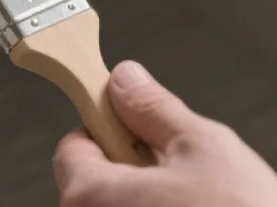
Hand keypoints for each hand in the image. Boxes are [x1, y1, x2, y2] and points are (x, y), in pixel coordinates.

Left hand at [52, 61, 276, 206]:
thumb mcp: (203, 147)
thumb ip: (155, 109)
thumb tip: (127, 81)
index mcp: (91, 197)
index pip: (73, 145)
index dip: (109, 126)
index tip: (138, 124)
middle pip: (97, 183)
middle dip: (136, 166)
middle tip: (180, 167)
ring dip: (154, 198)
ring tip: (200, 201)